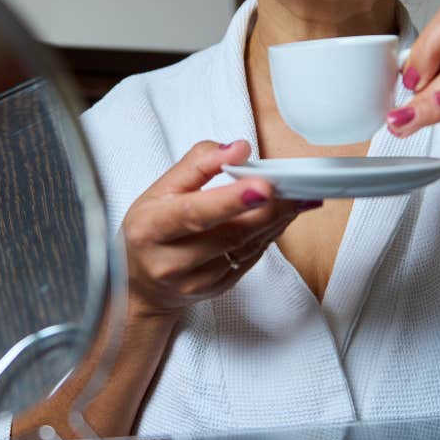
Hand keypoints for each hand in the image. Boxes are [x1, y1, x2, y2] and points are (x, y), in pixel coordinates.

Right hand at [120, 140, 320, 318]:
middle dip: (268, 209)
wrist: (141, 285)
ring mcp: (195, 282)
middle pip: (229, 234)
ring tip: (298, 197)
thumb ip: (198, 164)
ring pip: (246, 248)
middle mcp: (171, 261)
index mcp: (151, 228)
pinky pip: (250, 259)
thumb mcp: (160, 190)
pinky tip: (281, 216)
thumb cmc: (151, 228)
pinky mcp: (217, 290)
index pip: (194, 213)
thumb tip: (237, 150)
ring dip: (276, 220)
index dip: (230, 200)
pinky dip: (269, 235)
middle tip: (294, 187)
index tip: (262, 186)